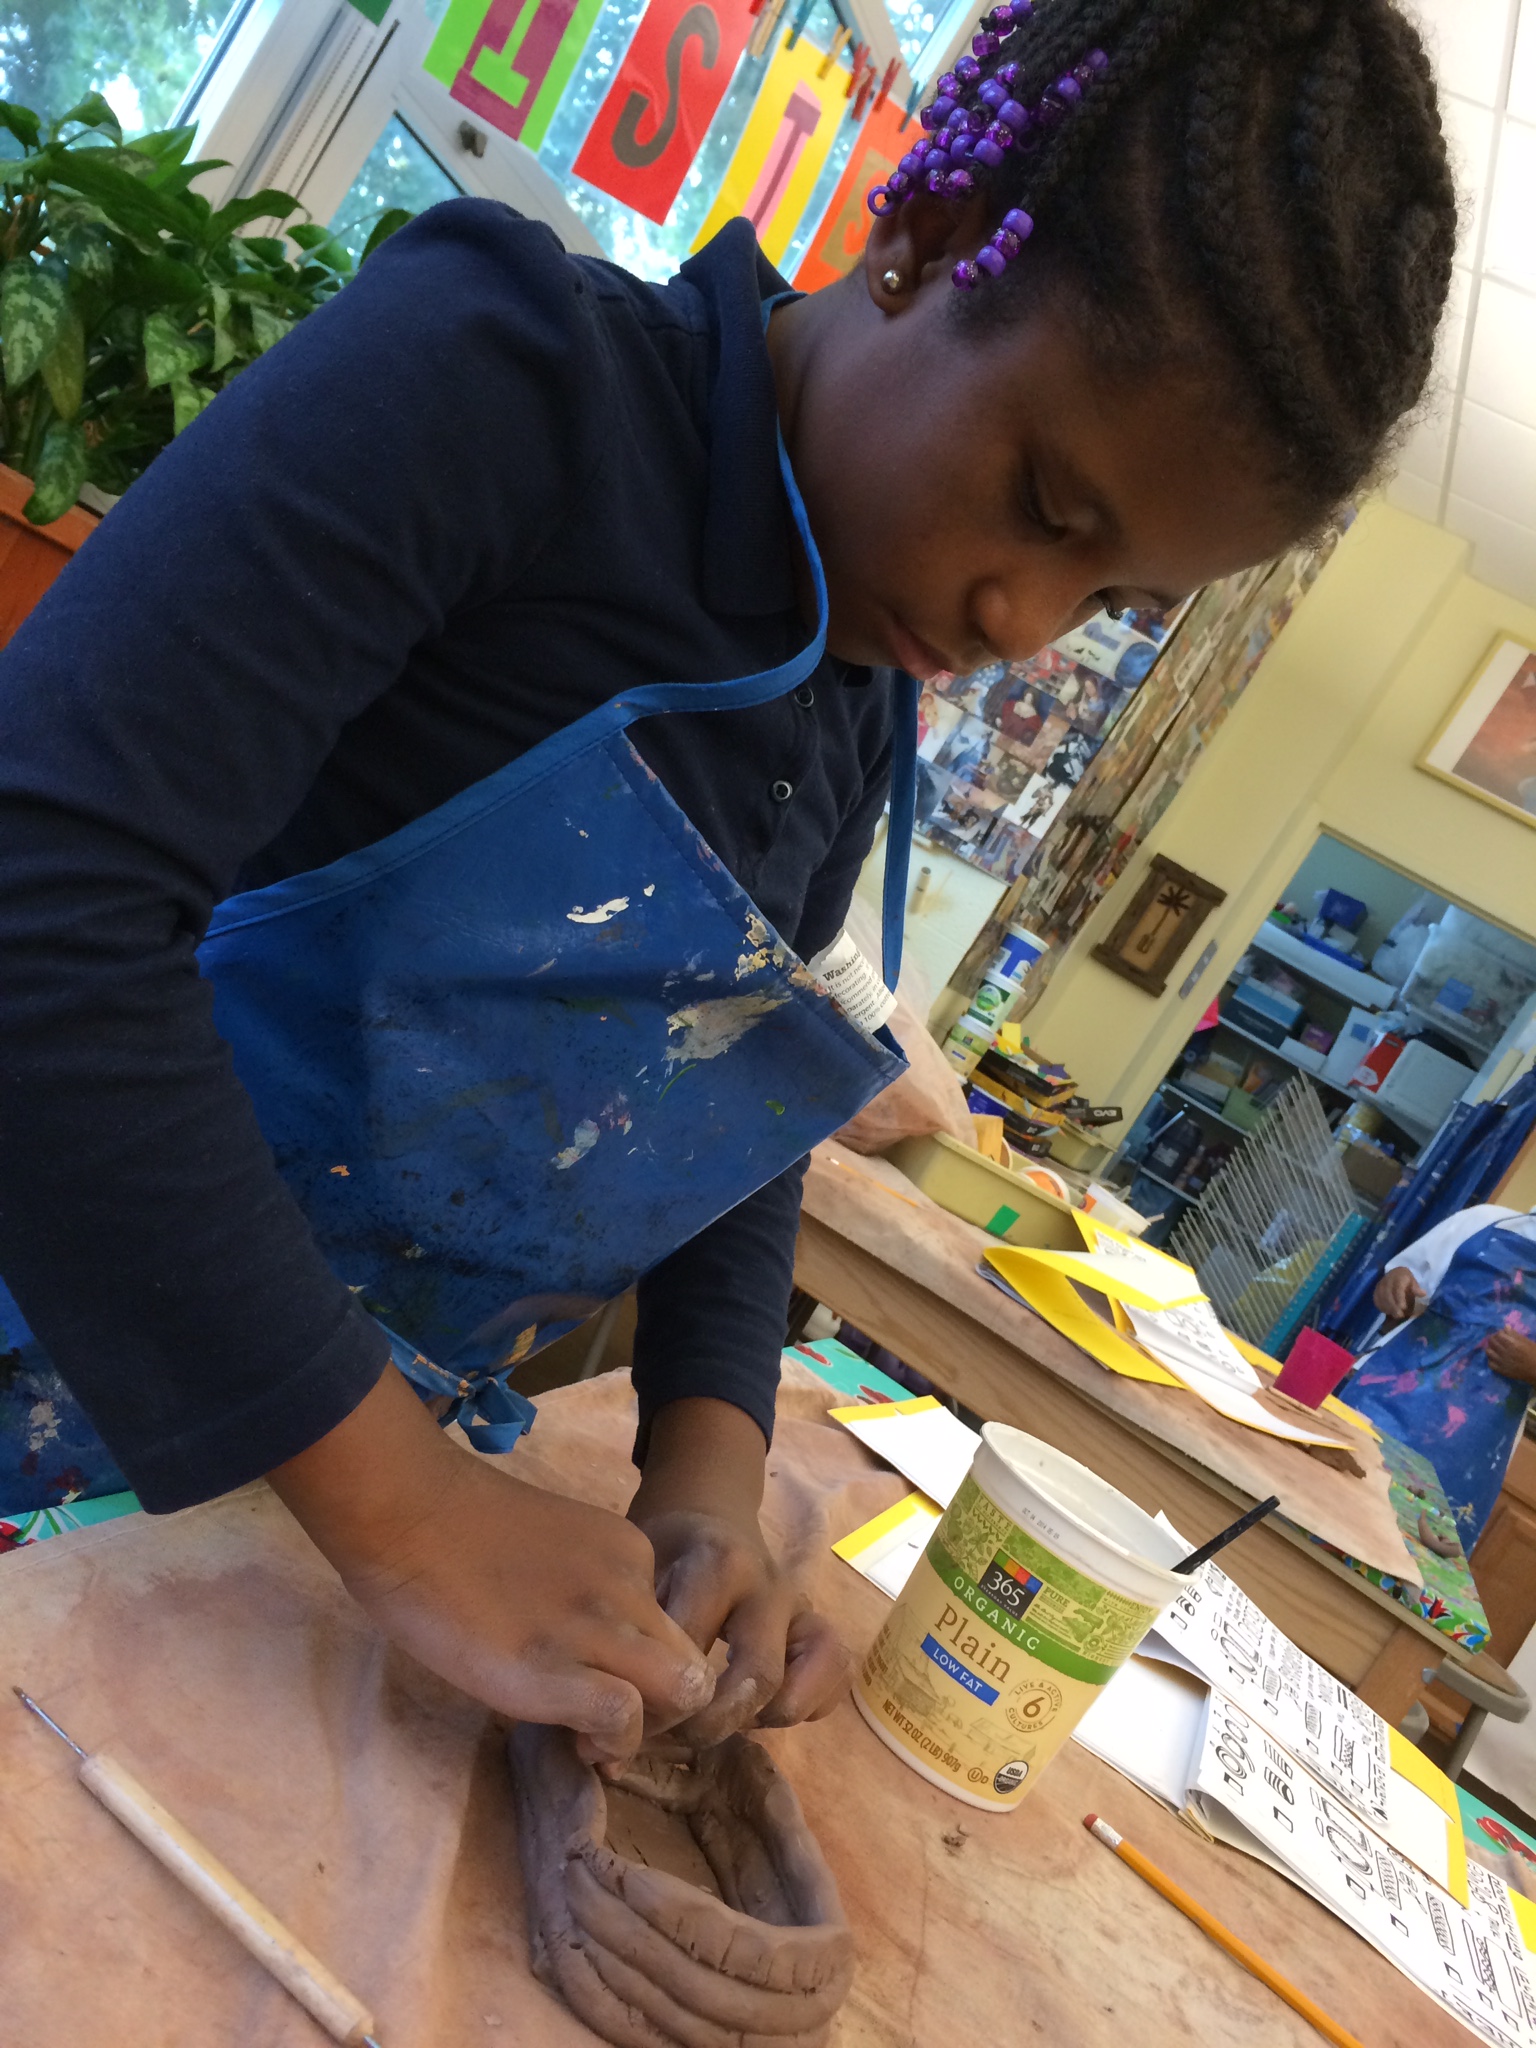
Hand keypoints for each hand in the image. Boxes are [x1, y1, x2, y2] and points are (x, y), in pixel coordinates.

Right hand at [268, 1365, 712, 1762]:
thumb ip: (580, 1592)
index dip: (647, 1672)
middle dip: (663, 1709)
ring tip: (592, 1736)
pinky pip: (625, 1716)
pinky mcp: (555, 1668)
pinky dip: (610, 1741)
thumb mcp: (549, 1549)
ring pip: (682, 1692)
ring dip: (646, 1730)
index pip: (672, 1629)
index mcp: (628, 1552)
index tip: (601, 1685)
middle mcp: (630, 1585)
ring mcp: (598, 1624)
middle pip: (693, 1666)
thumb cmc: (451, 1525)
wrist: (406, 1510)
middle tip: (604, 1724)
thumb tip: (585, 1658)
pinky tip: (573, 1740)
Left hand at [628, 1398, 850, 1745]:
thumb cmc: (663, 1553)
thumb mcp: (637, 1573)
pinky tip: (765, 1711)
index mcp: (720, 1564)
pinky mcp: (818, 1624)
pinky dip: (810, 1702)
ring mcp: (801, 1605)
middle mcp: (770, 1585)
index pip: (694, 1647)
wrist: (706, 1512)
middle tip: (676, 1737)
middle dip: (714, 1721)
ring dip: (768, 1714)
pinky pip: (837, 1671)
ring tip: (726, 1722)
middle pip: (760, 1674)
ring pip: (814, 1672)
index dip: (658, 1696)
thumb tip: (602, 1726)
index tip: (629, 1717)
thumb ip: (630, 1635)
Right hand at [1374, 1267, 1425, 1321]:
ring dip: (1387, 1307)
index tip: (1403, 1307)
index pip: (1397, 1287)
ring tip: (1395, 1315)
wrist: (1394, 1273)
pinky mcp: (1376, 1290)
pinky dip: (1381, 1306)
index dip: (1399, 1298)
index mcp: (1398, 1276)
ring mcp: (1380, 1285)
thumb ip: (1416, 1288)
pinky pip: (1376, 1299)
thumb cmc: (1406, 1279)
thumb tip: (1423, 1294)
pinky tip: (1388, 1312)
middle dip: (1393, 1306)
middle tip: (1399, 1315)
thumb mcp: (1413, 1281)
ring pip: (1380, 1297)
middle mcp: (1387, 1280)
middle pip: (1387, 1293)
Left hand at [1487, 1330, 1535, 1385]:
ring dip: (1491, 1348)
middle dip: (1494, 1339)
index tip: (1502, 1334)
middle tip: (1498, 1341)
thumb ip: (1515, 1334)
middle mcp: (1505, 1352)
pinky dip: (1491, 1360)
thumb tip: (1505, 1327)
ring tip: (1496, 1350)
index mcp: (1512, 1344)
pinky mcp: (1501, 1370)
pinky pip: (1489, 1363)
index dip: (1499, 1333)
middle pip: (1491, 1341)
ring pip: (1488, 1352)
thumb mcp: (1527, 1342)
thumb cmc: (1534, 1354)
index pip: (1498, 1334)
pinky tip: (1496, 1359)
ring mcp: (1502, 1362)